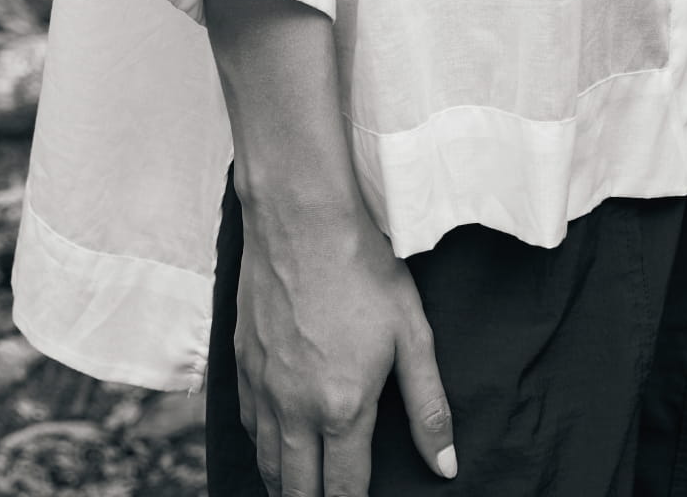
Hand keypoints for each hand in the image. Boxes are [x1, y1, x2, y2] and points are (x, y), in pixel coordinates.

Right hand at [233, 183, 456, 496]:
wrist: (301, 217)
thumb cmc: (362, 269)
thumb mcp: (411, 336)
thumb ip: (428, 408)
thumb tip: (446, 466)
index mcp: (342, 408)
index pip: (344, 489)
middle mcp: (294, 407)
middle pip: (297, 487)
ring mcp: (262, 384)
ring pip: (266, 460)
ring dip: (284, 484)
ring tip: (298, 492)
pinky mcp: (241, 358)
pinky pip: (247, 423)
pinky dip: (260, 445)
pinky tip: (271, 444)